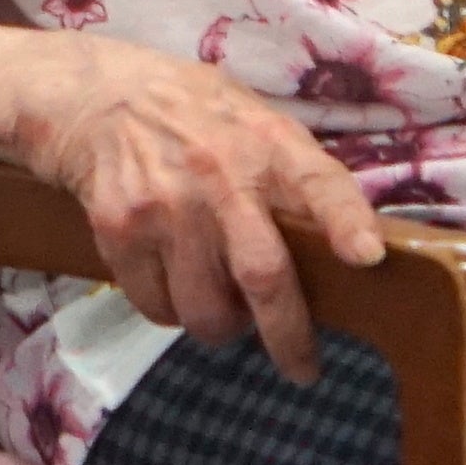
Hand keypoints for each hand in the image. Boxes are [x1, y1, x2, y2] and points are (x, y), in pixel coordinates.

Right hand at [10, 36, 381, 382]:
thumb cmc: (197, 117)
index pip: (317, 182)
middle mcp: (218, 175)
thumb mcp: (254, 119)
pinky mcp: (120, 230)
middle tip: (302, 366)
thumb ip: (295, 173)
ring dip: (221, 325)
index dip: (345, 222)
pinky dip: (171, 310)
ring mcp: (165, 207)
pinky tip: (173, 280)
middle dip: (289, 336)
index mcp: (267, 143)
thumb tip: (354, 249)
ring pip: (206, 311)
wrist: (97, 98)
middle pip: (263, 276)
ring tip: (220, 303)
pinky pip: (156, 306)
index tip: (367, 257)